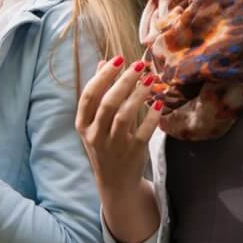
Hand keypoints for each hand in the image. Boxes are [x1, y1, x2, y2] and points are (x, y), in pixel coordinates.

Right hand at [76, 57, 161, 198]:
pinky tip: (159, 103)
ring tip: (150, 79)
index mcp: (83, 124)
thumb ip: (100, 92)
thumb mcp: (96, 121)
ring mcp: (114, 146)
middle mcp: (95, 135)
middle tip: (139, 65)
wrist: (116, 183)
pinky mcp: (133, 153)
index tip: (119, 59)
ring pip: (125, 116)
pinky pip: (143, 132)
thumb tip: (103, 62)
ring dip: (138, 95)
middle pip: (108, 103)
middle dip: (124, 81)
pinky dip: (152, 116)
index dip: (103, 75)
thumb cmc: (106, 143)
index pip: (89, 96)